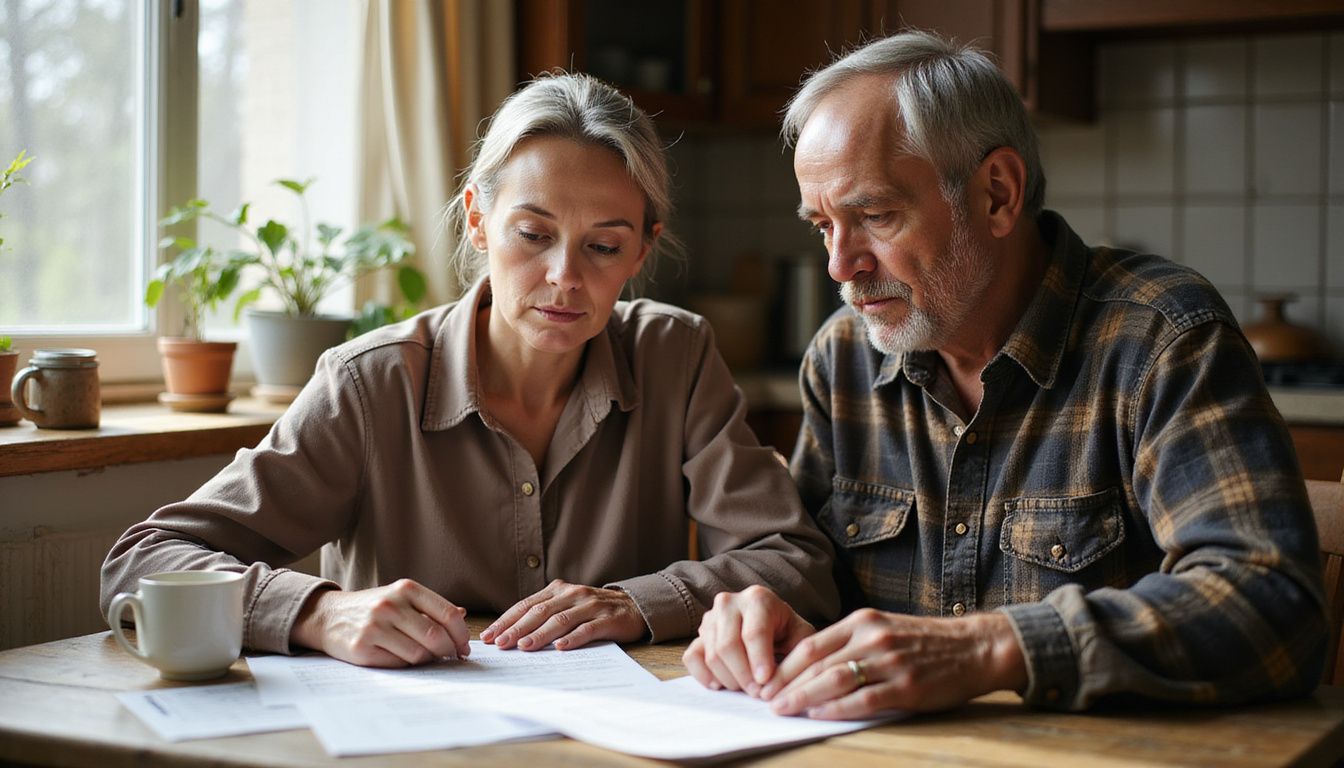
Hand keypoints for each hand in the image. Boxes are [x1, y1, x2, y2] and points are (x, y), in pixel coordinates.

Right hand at [290, 579, 470, 666]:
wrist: (328, 616)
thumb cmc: (372, 608)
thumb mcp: (401, 598)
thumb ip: (430, 607)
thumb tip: (463, 615)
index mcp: (406, 589)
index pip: (448, 614)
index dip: (461, 634)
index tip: (464, 647)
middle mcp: (390, 605)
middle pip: (436, 637)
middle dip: (448, 651)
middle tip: (450, 657)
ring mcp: (375, 626)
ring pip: (419, 654)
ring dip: (427, 660)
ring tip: (424, 656)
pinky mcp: (362, 648)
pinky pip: (398, 664)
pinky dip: (406, 665)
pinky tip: (402, 658)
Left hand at [480, 579, 646, 650]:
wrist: (634, 607)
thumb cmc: (593, 611)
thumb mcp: (567, 606)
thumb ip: (545, 615)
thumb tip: (511, 636)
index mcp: (558, 590)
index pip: (527, 605)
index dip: (506, 620)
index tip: (488, 636)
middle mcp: (572, 594)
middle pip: (539, 612)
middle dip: (517, 628)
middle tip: (500, 643)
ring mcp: (591, 605)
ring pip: (560, 620)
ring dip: (540, 634)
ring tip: (523, 647)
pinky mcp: (608, 619)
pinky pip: (587, 629)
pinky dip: (573, 638)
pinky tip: (560, 647)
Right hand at [682, 586, 814, 696]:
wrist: (770, 621)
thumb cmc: (787, 631)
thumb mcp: (802, 636)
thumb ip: (797, 654)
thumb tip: (776, 683)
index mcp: (758, 598)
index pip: (754, 633)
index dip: (759, 660)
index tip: (765, 681)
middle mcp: (729, 603)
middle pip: (728, 645)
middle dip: (743, 675)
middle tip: (758, 693)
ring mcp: (710, 617)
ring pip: (712, 655)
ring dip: (729, 679)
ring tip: (747, 688)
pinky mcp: (698, 633)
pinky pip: (692, 658)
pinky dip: (704, 675)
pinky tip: (722, 684)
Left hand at [762, 608, 1027, 718]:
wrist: (974, 647)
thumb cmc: (924, 642)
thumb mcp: (883, 629)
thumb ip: (850, 644)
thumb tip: (809, 667)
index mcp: (862, 621)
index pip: (811, 643)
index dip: (784, 664)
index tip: (765, 681)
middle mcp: (872, 637)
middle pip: (817, 662)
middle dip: (787, 683)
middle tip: (766, 701)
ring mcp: (890, 661)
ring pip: (835, 679)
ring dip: (804, 697)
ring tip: (783, 710)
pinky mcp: (907, 686)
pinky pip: (863, 698)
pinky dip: (837, 708)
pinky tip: (818, 715)